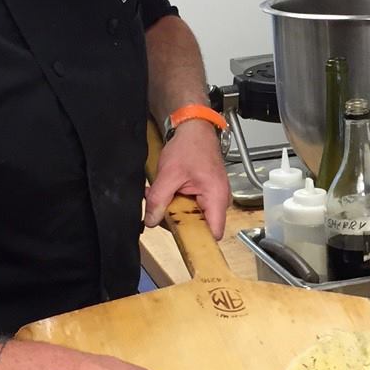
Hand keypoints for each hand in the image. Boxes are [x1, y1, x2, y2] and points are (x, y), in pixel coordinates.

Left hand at [145, 119, 230, 238]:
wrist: (194, 128)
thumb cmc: (190, 145)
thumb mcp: (169, 174)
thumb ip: (159, 200)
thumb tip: (151, 221)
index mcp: (216, 197)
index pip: (213, 233)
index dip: (197, 240)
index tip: (178, 238)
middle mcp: (219, 200)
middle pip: (199, 227)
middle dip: (176, 220)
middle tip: (159, 207)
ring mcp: (212, 197)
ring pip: (192, 217)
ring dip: (173, 210)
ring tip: (160, 194)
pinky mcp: (204, 194)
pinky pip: (190, 207)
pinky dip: (175, 202)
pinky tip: (166, 191)